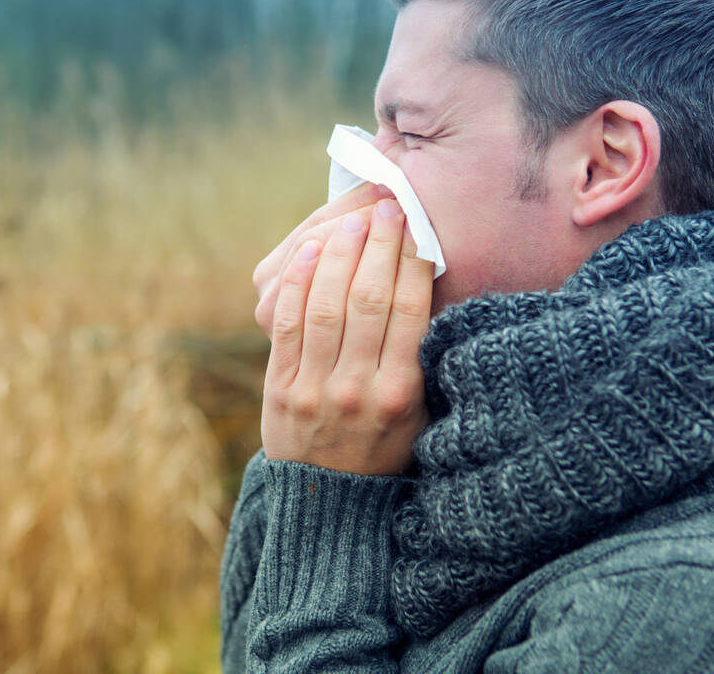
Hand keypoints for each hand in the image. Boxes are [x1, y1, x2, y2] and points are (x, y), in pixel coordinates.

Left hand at [260, 199, 433, 475]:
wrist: (329, 503)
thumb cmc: (385, 449)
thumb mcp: (422, 415)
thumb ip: (426, 361)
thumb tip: (433, 291)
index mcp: (401, 393)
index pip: (410, 310)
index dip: (412, 260)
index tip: (417, 226)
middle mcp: (358, 388)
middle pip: (369, 298)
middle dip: (378, 245)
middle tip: (387, 209)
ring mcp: (314, 387)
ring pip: (325, 304)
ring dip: (338, 254)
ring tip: (353, 223)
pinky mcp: (280, 387)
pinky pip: (286, 324)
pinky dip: (296, 282)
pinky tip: (309, 251)